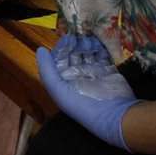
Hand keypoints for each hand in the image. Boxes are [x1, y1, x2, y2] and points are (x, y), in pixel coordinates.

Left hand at [35, 33, 141, 150]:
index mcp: (64, 81)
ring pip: (87, 53)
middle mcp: (77, 76)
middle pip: (73, 54)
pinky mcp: (107, 71)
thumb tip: (40, 50)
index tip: (69, 39)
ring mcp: (93, 73)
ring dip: (87, 45)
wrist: (114, 116)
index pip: (59, 59)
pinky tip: (99, 43)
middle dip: (75, 45)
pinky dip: (100, 47)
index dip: (62, 48)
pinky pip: (102, 55)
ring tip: (90, 42)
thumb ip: (47, 71)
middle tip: (80, 38)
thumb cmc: (83, 105)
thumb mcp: (60, 91)